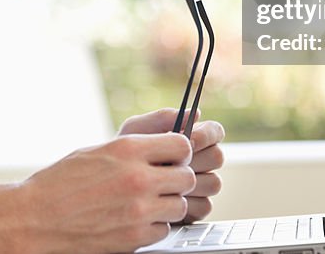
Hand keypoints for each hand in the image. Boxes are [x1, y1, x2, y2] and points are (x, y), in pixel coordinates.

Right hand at [17, 133, 194, 253]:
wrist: (35, 219)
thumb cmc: (60, 183)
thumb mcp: (97, 151)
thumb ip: (133, 149)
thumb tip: (164, 145)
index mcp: (127, 149)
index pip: (181, 144)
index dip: (179, 152)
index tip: (173, 158)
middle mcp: (137, 177)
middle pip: (186, 177)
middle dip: (178, 180)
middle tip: (163, 183)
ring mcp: (138, 209)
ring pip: (180, 206)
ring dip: (168, 205)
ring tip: (147, 203)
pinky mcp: (135, 237)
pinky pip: (164, 230)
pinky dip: (155, 227)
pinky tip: (136, 221)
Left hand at [119, 108, 225, 222]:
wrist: (107, 187)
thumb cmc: (122, 154)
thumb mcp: (135, 131)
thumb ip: (162, 118)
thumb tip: (195, 113)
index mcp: (192, 138)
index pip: (215, 131)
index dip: (207, 135)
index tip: (189, 138)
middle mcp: (201, 162)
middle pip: (217, 157)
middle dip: (196, 159)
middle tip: (171, 163)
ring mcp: (200, 186)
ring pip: (213, 183)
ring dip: (189, 183)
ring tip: (162, 182)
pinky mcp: (195, 210)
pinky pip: (204, 206)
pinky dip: (185, 204)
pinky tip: (163, 200)